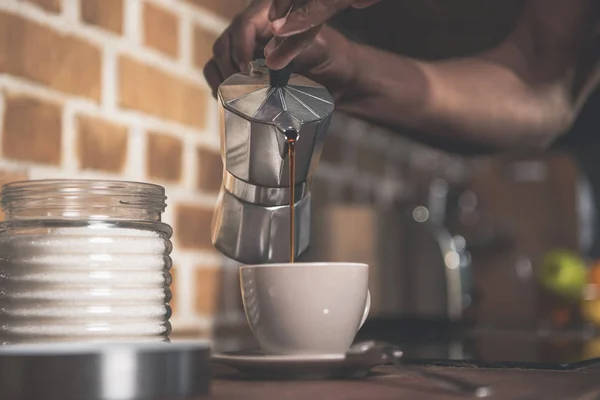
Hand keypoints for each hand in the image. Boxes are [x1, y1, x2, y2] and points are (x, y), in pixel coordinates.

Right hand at [204, 0, 379, 97]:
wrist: (340, 79)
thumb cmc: (333, 59)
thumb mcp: (319, 49)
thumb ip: (295, 46)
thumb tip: (268, 52)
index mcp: (272, 15)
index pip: (245, 23)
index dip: (241, 46)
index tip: (246, 68)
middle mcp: (255, 28)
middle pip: (226, 40)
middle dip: (228, 64)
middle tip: (239, 87)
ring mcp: (247, 47)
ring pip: (219, 55)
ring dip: (220, 75)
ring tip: (231, 94)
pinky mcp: (243, 67)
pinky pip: (219, 70)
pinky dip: (218, 84)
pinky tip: (225, 97)